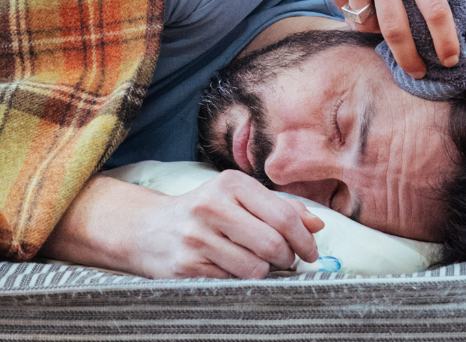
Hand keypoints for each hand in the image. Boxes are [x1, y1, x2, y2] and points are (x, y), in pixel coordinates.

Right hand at [43, 171, 324, 279]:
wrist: (148, 229)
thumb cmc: (204, 212)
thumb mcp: (238, 198)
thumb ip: (280, 207)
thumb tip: (317, 225)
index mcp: (232, 184)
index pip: (284, 216)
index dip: (304, 239)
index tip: (310, 252)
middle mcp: (213, 206)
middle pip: (273, 244)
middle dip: (288, 259)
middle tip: (288, 262)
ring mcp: (198, 237)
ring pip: (255, 268)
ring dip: (266, 273)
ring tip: (259, 265)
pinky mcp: (187, 265)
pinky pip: (232, 281)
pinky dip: (240, 280)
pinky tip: (232, 269)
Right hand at [311, 0, 462, 77]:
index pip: (435, 11)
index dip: (446, 41)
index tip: (451, 59)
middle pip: (397, 32)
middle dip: (410, 60)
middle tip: (419, 72)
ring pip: (367, 24)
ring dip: (381, 33)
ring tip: (391, 28)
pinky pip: (346, 9)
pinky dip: (358, 12)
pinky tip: (366, 0)